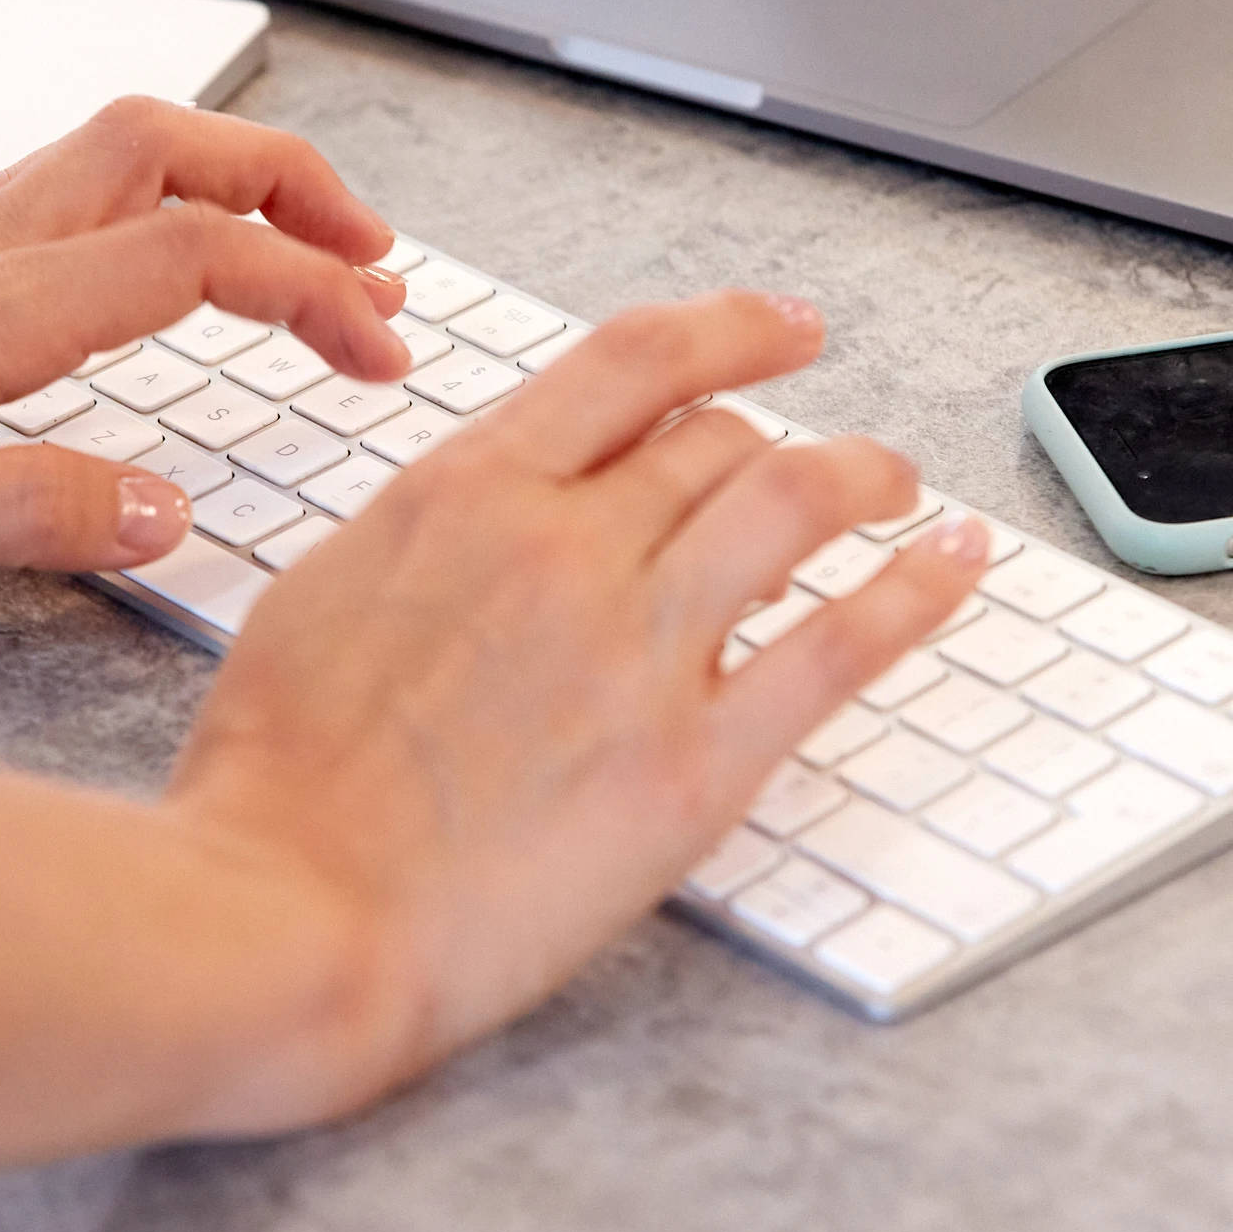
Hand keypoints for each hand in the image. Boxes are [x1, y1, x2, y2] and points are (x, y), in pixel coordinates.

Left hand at [0, 98, 412, 646]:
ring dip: (222, 183)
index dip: (307, 289)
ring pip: (105, 161)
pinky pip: (51, 208)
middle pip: (159, 150)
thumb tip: (169, 503)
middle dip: (289, 183)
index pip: (189, 257)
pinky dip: (146, 213)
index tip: (379, 351)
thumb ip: (33, 512)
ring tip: (301, 251)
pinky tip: (151, 274)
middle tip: (375, 265)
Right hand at [165, 289, 991, 1117]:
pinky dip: (915, 589)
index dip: (726, 328)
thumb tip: (480, 507)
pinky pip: (841, 645)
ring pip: (794, 501)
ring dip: (866, 475)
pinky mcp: (694, 760)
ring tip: (898, 486)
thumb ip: (424, 534)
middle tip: (821, 453)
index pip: (630, 362)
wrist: (288, 906)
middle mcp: (563, 545)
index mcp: (465, 493)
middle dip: (778, 433)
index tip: (775, 325)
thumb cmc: (278, 778)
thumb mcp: (324, 594)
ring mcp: (637, 648)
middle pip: (716, 437)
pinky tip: (954, 561)